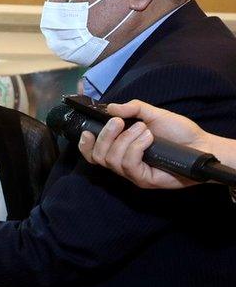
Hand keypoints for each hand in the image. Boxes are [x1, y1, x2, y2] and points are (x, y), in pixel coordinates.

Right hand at [78, 99, 210, 188]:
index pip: (93, 153)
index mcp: (120, 149)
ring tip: (143, 129)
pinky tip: (148, 138)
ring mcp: (133, 173)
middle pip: (98, 156)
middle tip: (119, 122)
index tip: (88, 131)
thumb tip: (111, 107)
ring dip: (126, 140)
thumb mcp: (154, 114)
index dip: (85, 145)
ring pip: (113, 160)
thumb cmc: (178, 132)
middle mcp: (123, 163)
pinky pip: (129, 165)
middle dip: (105, 136)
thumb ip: (133, 108)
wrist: (201, 144)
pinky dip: (136, 147)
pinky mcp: (144, 179)